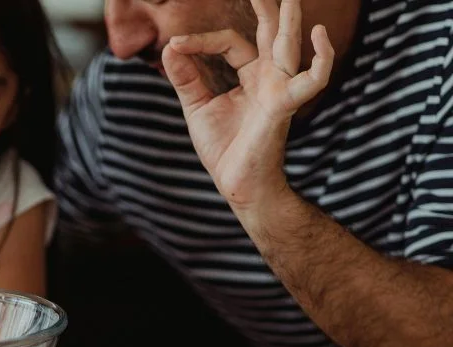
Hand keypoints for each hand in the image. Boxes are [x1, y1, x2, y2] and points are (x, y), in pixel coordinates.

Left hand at [162, 0, 333, 209]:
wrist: (236, 183)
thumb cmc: (223, 148)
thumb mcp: (197, 107)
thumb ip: (186, 77)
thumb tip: (169, 46)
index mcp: (250, 75)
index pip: (230, 42)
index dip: (202, 40)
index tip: (175, 44)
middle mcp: (268, 77)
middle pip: (270, 32)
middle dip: (269, 6)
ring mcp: (279, 89)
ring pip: (288, 45)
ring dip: (290, 18)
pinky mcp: (284, 105)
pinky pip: (311, 80)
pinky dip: (321, 58)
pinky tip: (318, 35)